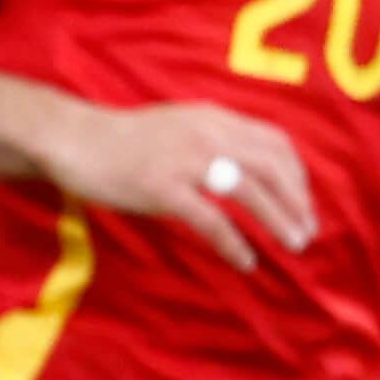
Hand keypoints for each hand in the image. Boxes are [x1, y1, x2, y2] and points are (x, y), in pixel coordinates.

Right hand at [36, 100, 316, 271]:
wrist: (72, 138)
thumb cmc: (122, 138)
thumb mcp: (179, 125)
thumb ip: (213, 139)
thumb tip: (247, 168)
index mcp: (214, 118)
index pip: (276, 142)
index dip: (298, 174)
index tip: (303, 201)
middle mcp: (208, 134)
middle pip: (272, 167)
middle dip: (298, 202)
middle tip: (307, 231)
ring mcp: (185, 161)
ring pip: (251, 192)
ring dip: (279, 221)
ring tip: (293, 245)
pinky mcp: (163, 188)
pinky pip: (212, 220)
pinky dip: (234, 243)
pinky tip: (245, 260)